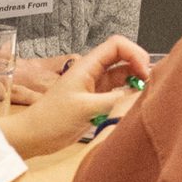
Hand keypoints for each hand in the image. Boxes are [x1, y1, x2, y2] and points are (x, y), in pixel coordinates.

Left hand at [7, 37, 149, 157]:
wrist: (34, 136)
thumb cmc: (51, 119)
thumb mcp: (86, 108)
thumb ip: (115, 100)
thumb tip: (139, 94)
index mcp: (87, 66)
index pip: (117, 45)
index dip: (134, 53)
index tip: (144, 71)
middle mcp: (93, 72)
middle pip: (123, 58)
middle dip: (139, 67)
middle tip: (147, 84)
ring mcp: (96, 87)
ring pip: (123, 76)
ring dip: (135, 82)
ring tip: (144, 94)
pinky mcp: (97, 101)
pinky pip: (118, 93)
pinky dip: (128, 96)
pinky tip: (133, 105)